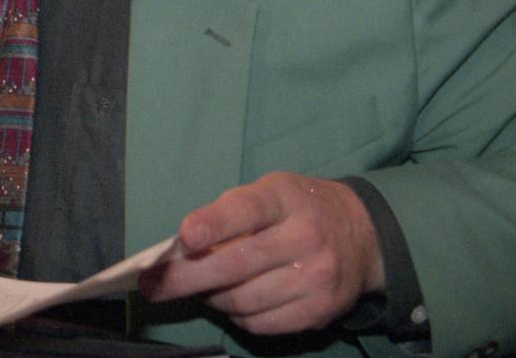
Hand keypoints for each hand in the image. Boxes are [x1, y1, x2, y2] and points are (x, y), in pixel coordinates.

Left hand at [138, 172, 385, 334]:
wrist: (362, 234)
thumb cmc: (297, 209)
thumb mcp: (269, 192)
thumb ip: (229, 214)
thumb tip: (180, 249)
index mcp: (285, 199)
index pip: (246, 211)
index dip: (213, 224)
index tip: (184, 238)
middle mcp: (304, 237)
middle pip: (236, 265)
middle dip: (186, 278)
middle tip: (153, 285)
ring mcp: (316, 278)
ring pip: (242, 300)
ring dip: (211, 297)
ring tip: (202, 288)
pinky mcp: (319, 311)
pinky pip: (261, 324)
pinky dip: (237, 316)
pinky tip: (233, 301)